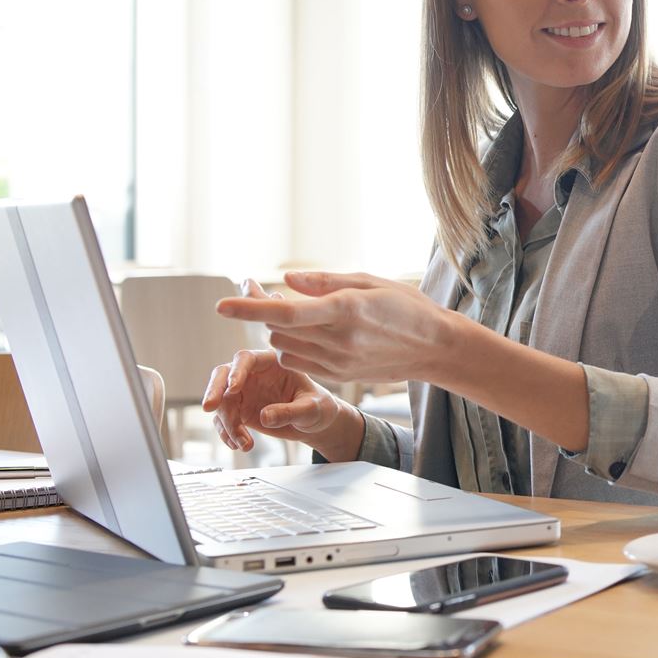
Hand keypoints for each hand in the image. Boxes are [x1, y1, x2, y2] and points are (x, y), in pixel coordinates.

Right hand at [202, 281, 363, 460]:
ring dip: (227, 423)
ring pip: (222, 401)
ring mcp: (244, 392)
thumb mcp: (312, 410)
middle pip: (223, 374)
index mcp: (273, 363)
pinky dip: (227, 433)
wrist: (316, 423)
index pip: (247, 358)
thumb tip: (265, 417)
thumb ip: (291, 411)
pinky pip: (224, 420)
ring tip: (244, 443)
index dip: (237, 371)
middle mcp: (254, 374)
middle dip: (214, 390)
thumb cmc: (319, 407)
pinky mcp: (240, 410)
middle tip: (209, 408)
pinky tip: (239, 445)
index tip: (233, 389)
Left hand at [216, 271, 471, 386]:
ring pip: (284, 348)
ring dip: (280, 331)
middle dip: (266, 312)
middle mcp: (339, 341)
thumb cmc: (407, 307)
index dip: (250, 309)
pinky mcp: (339, 377)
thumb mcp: (371, 281)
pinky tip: (314, 334)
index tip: (222, 305)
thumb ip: (325, 281)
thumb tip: (287, 281)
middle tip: (270, 292)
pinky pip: (299, 362)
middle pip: (278, 331)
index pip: (287, 313)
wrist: (435, 348)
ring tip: (301, 314)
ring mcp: (338, 363)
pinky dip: (295, 347)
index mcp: (347, 311)